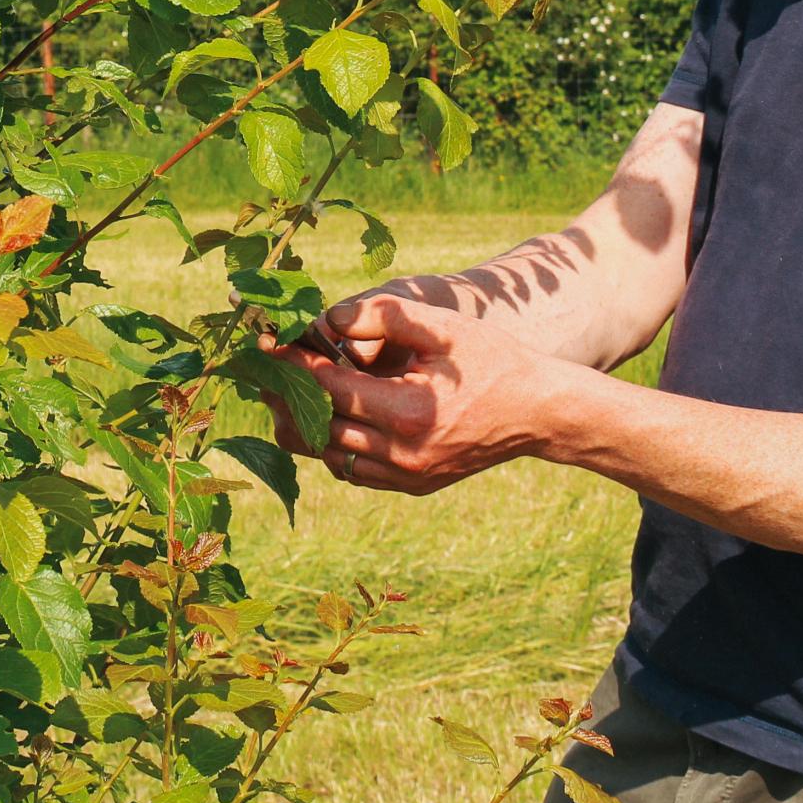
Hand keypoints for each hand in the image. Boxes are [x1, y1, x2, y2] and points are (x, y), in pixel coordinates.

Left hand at [263, 292, 570, 494]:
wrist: (537, 411)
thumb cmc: (492, 360)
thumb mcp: (443, 327)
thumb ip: (384, 316)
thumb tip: (327, 317)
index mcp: (409, 412)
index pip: (329, 388)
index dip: (293, 363)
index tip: (268, 341)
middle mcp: (402, 454)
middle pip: (319, 428)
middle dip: (287, 395)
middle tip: (264, 369)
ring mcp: (407, 476)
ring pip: (330, 456)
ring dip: (304, 425)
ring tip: (283, 393)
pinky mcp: (412, 486)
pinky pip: (353, 471)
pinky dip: (332, 446)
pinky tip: (323, 418)